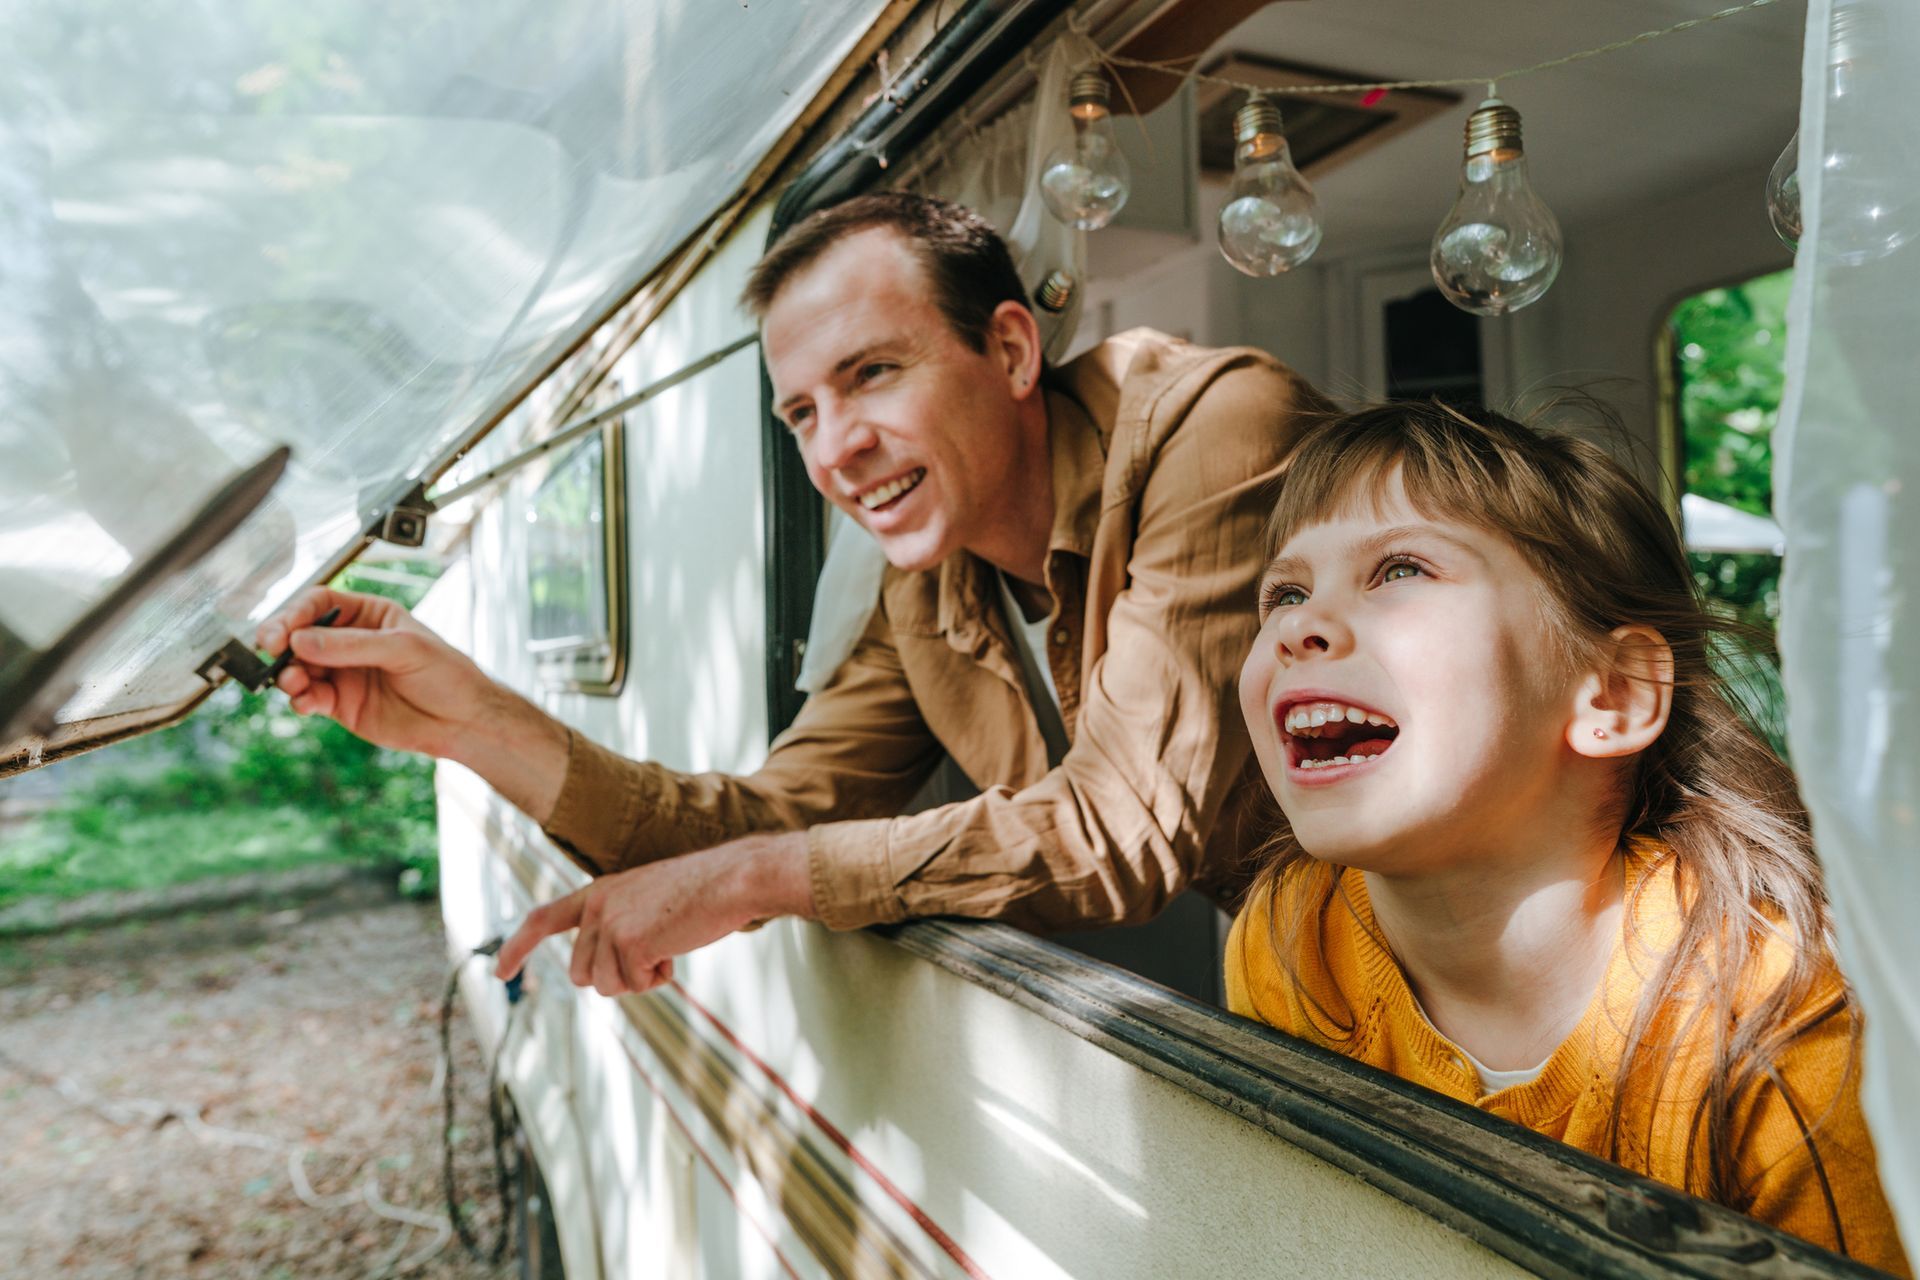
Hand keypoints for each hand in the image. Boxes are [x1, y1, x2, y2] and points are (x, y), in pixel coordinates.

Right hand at [258, 587, 569, 820]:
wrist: (462, 720)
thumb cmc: (446, 674)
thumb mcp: (403, 649)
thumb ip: (352, 646)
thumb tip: (300, 640)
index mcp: (367, 615)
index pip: (319, 603)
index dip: (296, 613)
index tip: (284, 630)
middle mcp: (349, 641)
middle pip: (299, 634)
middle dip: (281, 641)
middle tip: (271, 650)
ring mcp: (342, 672)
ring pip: (298, 668)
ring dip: (287, 674)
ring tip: (293, 682)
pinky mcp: (340, 704)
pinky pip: (308, 698)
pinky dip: (300, 699)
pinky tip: (306, 702)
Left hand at [495, 832, 812, 995]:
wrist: (731, 879)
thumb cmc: (703, 892)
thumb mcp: (650, 902)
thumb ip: (620, 927)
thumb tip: (602, 974)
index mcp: (600, 891)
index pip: (545, 918)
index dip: (518, 946)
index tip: (499, 972)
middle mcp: (597, 905)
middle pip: (584, 973)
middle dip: (618, 975)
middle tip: (655, 951)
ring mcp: (610, 922)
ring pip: (607, 985)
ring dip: (640, 978)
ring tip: (669, 943)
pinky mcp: (628, 941)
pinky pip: (636, 985)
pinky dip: (659, 976)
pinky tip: (677, 947)